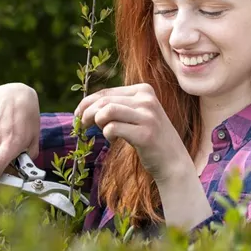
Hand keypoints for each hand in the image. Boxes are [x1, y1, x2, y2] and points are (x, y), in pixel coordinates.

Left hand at [74, 83, 192, 182]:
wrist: (173, 160)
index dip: (87, 103)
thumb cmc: (150, 137)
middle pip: (104, 101)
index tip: (77, 114)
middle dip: (87, 113)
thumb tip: (86, 105)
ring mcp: (148, 116)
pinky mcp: (145, 134)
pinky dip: (107, 134)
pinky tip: (114, 140)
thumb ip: (118, 105)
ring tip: (100, 131)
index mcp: (144, 90)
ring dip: (96, 122)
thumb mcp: (138, 114)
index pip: (106, 92)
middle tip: (82, 126)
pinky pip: (113, 128)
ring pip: (107, 111)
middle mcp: (147, 100)